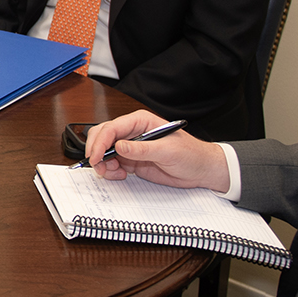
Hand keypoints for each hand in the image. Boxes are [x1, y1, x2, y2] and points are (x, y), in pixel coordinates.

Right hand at [84, 110, 227, 192]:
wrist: (200, 170)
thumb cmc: (190, 154)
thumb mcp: (168, 150)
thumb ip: (143, 149)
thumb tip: (120, 146)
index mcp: (140, 121)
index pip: (112, 128)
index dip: (100, 142)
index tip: (97, 157)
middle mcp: (132, 132)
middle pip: (102, 136)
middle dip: (96, 151)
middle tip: (99, 166)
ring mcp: (130, 147)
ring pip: (103, 151)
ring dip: (102, 163)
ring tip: (113, 173)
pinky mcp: (131, 161)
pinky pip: (111, 164)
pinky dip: (109, 171)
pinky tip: (120, 175)